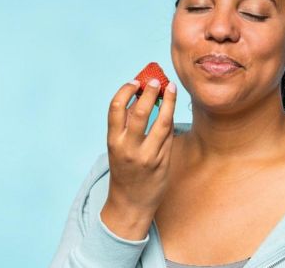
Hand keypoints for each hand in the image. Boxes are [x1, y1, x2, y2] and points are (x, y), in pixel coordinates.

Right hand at [101, 78, 176, 239]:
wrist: (130, 204)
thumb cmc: (124, 171)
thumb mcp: (117, 148)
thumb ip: (125, 125)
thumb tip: (138, 96)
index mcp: (113, 141)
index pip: (115, 109)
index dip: (125, 91)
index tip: (135, 82)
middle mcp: (129, 148)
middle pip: (140, 112)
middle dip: (149, 92)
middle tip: (156, 80)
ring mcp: (147, 156)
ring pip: (161, 122)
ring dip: (168, 101)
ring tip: (170, 88)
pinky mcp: (162, 162)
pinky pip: (169, 135)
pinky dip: (170, 120)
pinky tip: (171, 110)